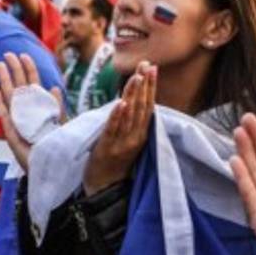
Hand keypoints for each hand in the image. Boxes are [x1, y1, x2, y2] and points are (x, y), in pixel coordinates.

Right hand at [0, 52, 64, 172]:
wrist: (51, 168)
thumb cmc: (56, 147)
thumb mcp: (62, 125)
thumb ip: (56, 107)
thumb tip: (54, 88)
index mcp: (39, 108)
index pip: (33, 85)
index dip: (29, 70)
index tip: (25, 55)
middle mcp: (27, 112)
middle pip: (19, 87)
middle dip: (14, 70)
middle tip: (8, 54)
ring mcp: (18, 122)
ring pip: (9, 97)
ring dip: (4, 81)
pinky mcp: (12, 134)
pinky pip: (4, 115)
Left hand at [83, 62, 156, 194]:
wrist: (104, 189)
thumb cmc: (114, 163)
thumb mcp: (127, 141)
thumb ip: (129, 121)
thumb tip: (129, 99)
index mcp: (140, 135)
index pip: (148, 106)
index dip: (150, 86)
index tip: (152, 67)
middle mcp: (135, 138)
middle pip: (141, 107)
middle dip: (144, 85)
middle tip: (147, 65)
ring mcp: (122, 144)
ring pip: (129, 115)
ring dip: (133, 95)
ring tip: (136, 77)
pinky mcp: (107, 149)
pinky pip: (113, 130)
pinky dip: (117, 116)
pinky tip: (120, 102)